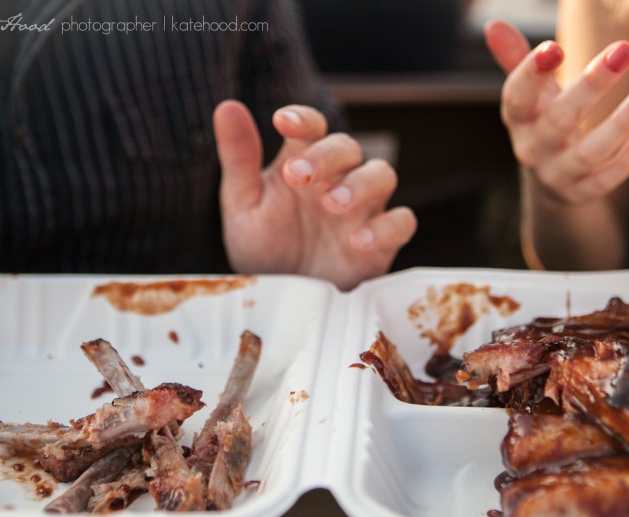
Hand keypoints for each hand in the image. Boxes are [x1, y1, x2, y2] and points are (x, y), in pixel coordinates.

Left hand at [213, 100, 415, 290]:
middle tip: (298, 175)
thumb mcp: (242, 204)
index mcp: (304, 161)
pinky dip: (386, 227)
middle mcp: (337, 179)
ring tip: (333, 203)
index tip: (283, 121)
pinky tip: (359, 240)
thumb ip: (238, 158)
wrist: (281, 297)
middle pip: (348, 148)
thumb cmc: (264, 246)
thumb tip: (227, 108)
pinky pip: (401, 222)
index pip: (312, 127)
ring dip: (360, 184)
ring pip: (382, 175)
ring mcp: (363, 209)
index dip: (303, 119)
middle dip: (326, 156)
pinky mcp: (381, 242)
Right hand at [484, 20, 628, 203]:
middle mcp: (533, 149)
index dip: (531, 74)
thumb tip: (493, 24)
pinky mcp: (580, 193)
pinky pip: (603, 182)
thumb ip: (516, 59)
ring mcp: (557, 174)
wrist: (551, 180)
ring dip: (620, 123)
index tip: (555, 46)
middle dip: (591, 85)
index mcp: (519, 120)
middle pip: (559, 120)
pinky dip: (625, 162)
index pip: (516, 98)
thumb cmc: (546, 121)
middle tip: (624, 50)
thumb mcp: (532, 94)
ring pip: (588, 154)